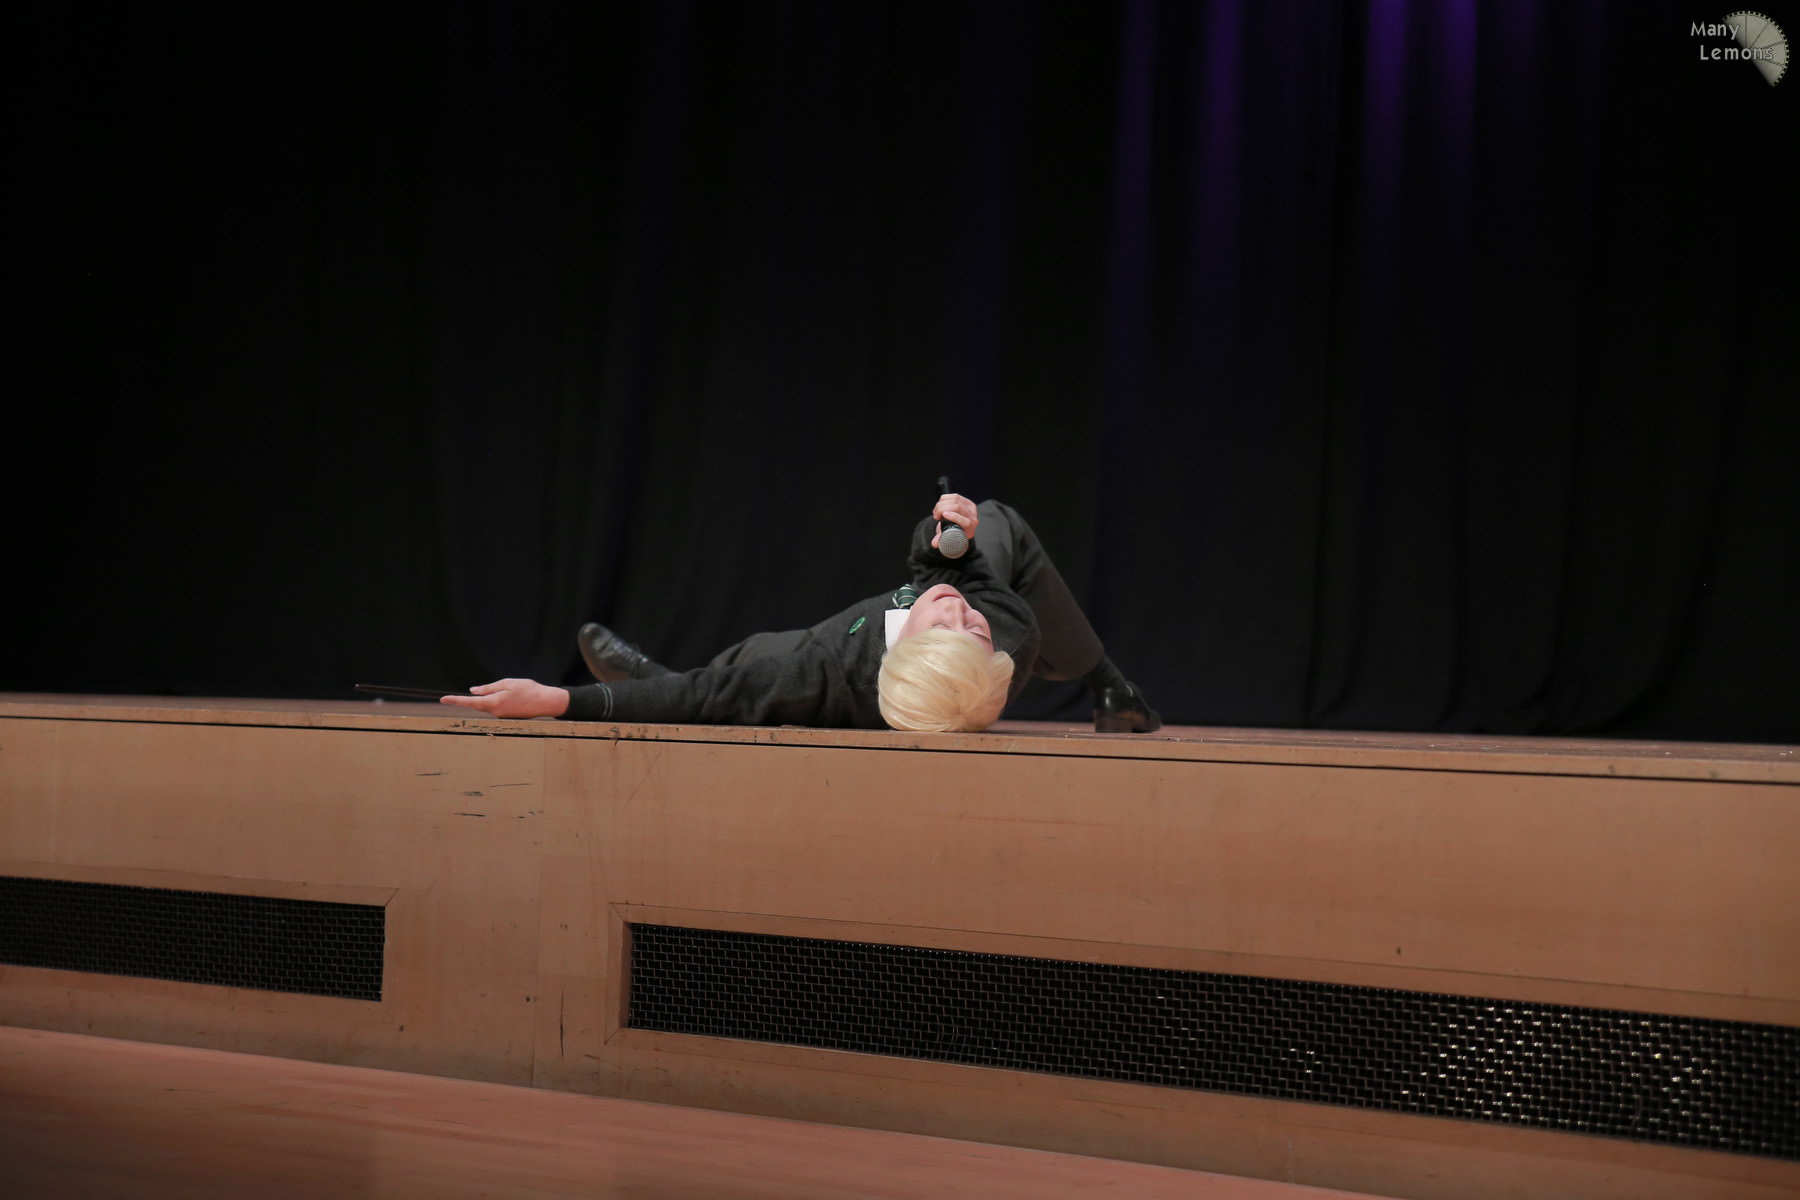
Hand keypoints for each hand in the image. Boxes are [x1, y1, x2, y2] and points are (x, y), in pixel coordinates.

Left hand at [438, 678, 569, 718]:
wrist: (546, 702)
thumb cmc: (529, 690)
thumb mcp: (508, 683)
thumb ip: (489, 688)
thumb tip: (474, 691)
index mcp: (494, 703)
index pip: (470, 702)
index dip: (456, 700)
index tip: (443, 700)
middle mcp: (496, 712)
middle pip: (479, 704)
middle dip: (478, 697)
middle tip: (496, 690)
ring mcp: (501, 715)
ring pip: (488, 705)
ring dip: (492, 697)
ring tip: (514, 690)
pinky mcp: (507, 716)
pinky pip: (496, 707)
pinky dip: (498, 700)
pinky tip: (514, 695)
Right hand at [932, 492, 978, 547]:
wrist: (961, 528)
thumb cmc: (954, 533)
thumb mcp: (948, 538)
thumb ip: (941, 540)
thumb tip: (934, 543)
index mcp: (971, 527)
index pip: (965, 520)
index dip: (954, 517)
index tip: (943, 516)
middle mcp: (973, 516)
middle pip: (958, 507)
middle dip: (943, 508)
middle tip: (936, 515)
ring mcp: (970, 507)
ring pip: (955, 499)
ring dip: (941, 504)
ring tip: (936, 512)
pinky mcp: (966, 500)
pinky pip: (954, 496)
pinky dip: (944, 499)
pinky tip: (940, 506)